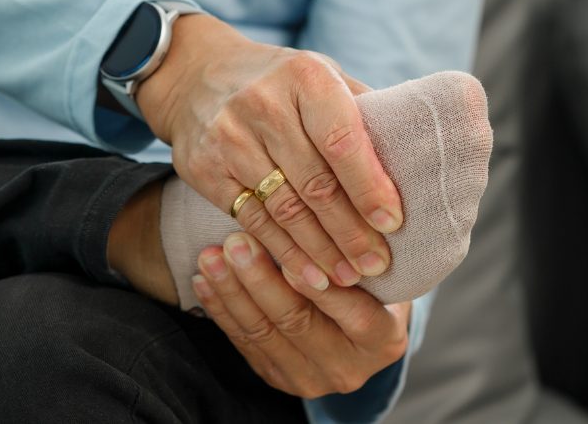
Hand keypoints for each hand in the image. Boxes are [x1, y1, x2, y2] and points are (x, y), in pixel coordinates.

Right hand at [136, 15, 402, 291]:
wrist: (195, 75)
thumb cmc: (279, 82)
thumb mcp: (321, 76)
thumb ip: (362, 112)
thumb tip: (415, 161)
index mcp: (305, 78)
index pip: (342, 141)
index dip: (369, 186)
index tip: (392, 223)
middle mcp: (264, 105)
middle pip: (315, 184)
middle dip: (351, 232)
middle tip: (378, 265)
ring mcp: (229, 139)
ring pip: (284, 210)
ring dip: (321, 251)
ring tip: (349, 278)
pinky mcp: (204, 170)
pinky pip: (253, 221)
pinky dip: (284, 254)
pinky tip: (309, 276)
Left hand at [190, 232, 408, 397]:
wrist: (361, 325)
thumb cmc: (371, 281)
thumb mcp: (376, 267)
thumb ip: (355, 253)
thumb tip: (323, 209)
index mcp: (385, 341)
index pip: (353, 313)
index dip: (320, 283)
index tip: (291, 244)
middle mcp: (349, 370)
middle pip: (298, 323)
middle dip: (261, 280)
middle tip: (237, 243)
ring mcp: (310, 379)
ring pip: (263, 333)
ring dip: (231, 292)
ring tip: (210, 257)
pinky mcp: (277, 378)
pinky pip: (243, 343)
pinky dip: (221, 310)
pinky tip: (203, 281)